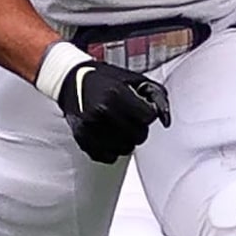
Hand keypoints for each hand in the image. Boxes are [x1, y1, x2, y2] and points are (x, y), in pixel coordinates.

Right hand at [39, 42, 168, 162]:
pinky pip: (108, 156)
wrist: (69, 81)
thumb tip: (166, 120)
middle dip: (138, 128)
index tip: (140, 108)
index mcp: (115, 94)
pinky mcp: (82, 139)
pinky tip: (108, 135)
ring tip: (118, 126)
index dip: (147, 113)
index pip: (148, 118)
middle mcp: (102, 112)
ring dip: (126, 140)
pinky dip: (111, 149)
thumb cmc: (102, 79)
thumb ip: (157, 95)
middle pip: (139, 136)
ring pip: (125, 149)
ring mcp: (90, 127)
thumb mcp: (133, 79)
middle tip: (128, 117)